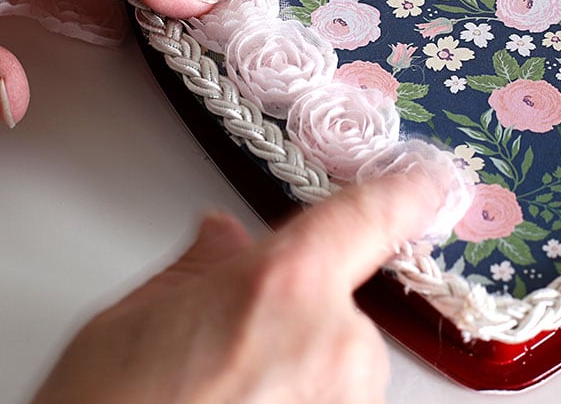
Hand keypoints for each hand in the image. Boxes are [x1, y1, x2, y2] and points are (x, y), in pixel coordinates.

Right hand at [31, 172, 441, 403]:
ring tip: (223, 397)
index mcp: (285, 286)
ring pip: (337, 362)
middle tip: (227, 345)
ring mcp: (348, 403)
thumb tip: (225, 239)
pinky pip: (335, 399)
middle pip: (338, 304)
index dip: (405, 191)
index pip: (369, 216)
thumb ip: (200, 270)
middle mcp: (336, 344)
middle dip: (293, 314)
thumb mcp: (133, 321)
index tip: (427, 178)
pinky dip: (299, 401)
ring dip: (296, 369)